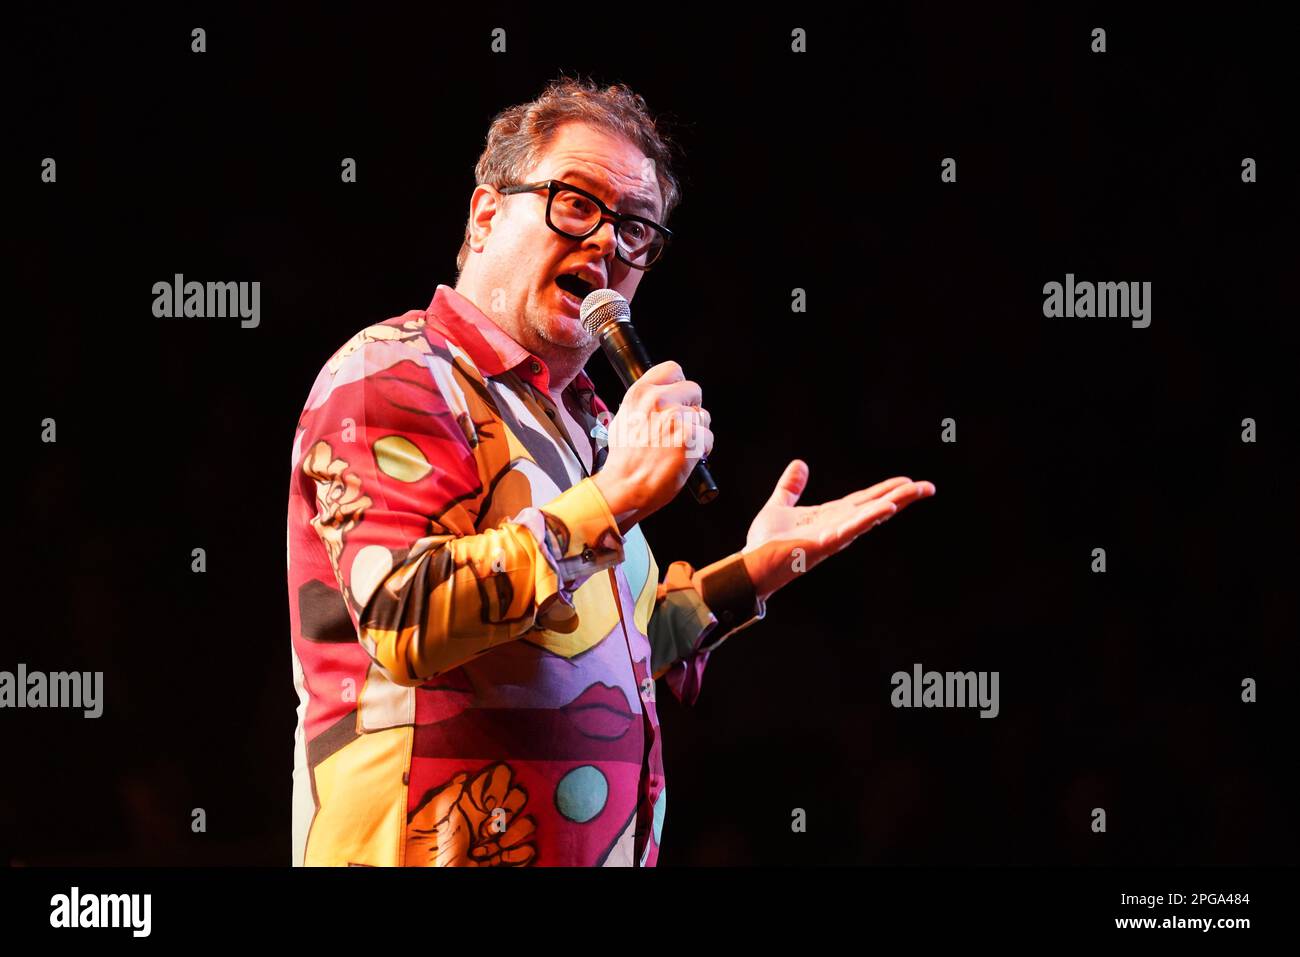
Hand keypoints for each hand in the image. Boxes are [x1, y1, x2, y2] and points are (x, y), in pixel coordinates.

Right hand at [592, 360, 712, 533]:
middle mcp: (658, 401)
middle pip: (694, 390)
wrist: (625, 486)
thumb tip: (661, 395)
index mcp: (640, 393)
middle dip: (691, 409)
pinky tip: (685, 456)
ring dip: (696, 431)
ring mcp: (675, 419)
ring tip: (677, 446)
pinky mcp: (690, 438)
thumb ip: (643, 402)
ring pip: (703, 417)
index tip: (679, 397)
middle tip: (680, 427)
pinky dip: (702, 449)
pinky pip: (709, 438)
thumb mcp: (623, 418)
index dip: (679, 384)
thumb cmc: (624, 459)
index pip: (673, 369)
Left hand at [741, 460, 934, 602]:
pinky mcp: (823, 544)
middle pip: (875, 507)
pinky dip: (868, 519)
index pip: (864, 500)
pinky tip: (886, 509)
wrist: (751, 564)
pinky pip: (850, 530)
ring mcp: (833, 535)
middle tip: (929, 487)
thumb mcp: (779, 505)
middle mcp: (837, 525)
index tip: (908, 481)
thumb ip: (791, 487)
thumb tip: (800, 464)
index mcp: (831, 515)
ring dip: (894, 504)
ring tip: (916, 491)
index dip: (886, 490)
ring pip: (869, 516)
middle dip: (902, 497)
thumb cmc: (765, 542)